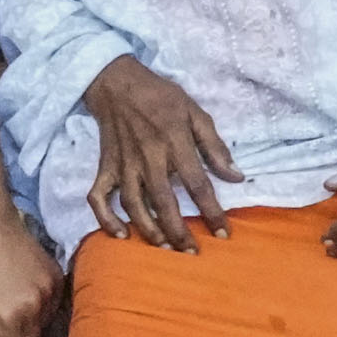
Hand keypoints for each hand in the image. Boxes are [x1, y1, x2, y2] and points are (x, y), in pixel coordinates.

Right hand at [84, 56, 240, 247]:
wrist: (117, 83)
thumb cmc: (160, 97)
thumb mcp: (195, 112)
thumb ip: (215, 145)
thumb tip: (236, 176)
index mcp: (174, 142)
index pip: (197, 184)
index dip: (212, 211)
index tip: (223, 234)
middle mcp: (148, 157)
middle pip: (164, 202)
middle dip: (179, 231)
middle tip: (191, 253)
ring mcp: (123, 164)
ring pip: (133, 205)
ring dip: (148, 229)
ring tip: (164, 247)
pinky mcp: (105, 166)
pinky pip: (99, 197)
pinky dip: (106, 218)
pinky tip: (120, 235)